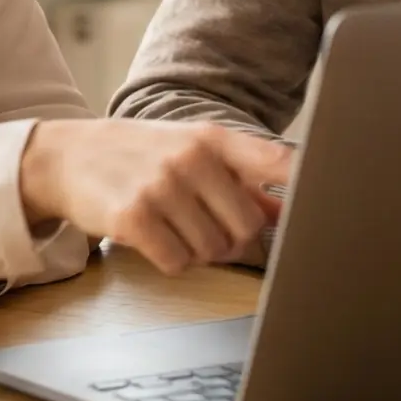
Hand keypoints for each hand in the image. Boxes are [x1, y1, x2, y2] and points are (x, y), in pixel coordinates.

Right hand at [19, 118, 293, 275]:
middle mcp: (190, 158)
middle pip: (246, 227)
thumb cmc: (139, 155)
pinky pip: (177, 261)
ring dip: (197, 250)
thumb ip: (242, 177)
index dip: (307, 186)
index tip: (333, 205)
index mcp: (212, 138)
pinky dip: (171, 260)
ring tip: (173, 226)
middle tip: (205, 227)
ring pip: (212, 249)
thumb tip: (288, 210)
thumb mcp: (191, 151)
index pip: (276, 162)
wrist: (67, 156)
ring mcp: (161, 187)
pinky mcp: (134, 217)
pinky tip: (155, 238)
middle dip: (231, 239)